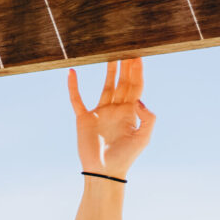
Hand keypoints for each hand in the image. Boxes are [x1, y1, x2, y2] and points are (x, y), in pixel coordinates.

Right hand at [67, 57, 155, 179]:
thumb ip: (147, 118)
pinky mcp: (84, 118)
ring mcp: (100, 112)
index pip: (136, 87)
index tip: (138, 54)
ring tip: (110, 52)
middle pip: (122, 82)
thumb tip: (139, 100)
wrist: (105, 173)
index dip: (138, 71)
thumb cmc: (125, 158)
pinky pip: (77, 99)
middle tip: (127, 46)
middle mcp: (116, 110)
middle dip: (126, 65)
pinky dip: (73, 87)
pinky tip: (72, 72)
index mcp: (131, 113)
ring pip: (106, 86)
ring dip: (108, 70)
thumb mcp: (143, 139)